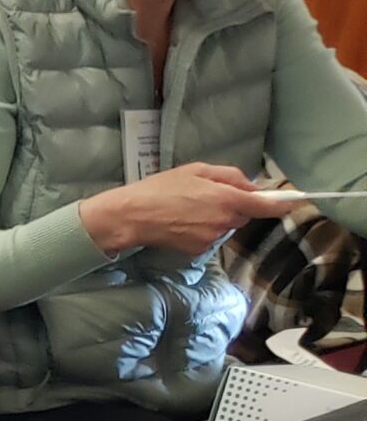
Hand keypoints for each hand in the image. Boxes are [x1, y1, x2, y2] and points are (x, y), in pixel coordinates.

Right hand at [79, 163, 293, 254]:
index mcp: (226, 198)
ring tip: (188, 209)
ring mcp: (212, 238)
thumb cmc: (160, 188)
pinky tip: (181, 223)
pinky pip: (210, 238)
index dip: (280, 205)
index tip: (290, 203)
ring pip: (226, 226)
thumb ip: (229, 176)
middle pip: (243, 215)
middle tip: (207, 196)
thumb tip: (252, 186)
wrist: (131, 217)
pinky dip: (201, 231)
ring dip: (216, 218)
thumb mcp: (196, 170)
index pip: (265, 205)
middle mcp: (224, 221)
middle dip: (234, 206)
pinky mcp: (199, 250)